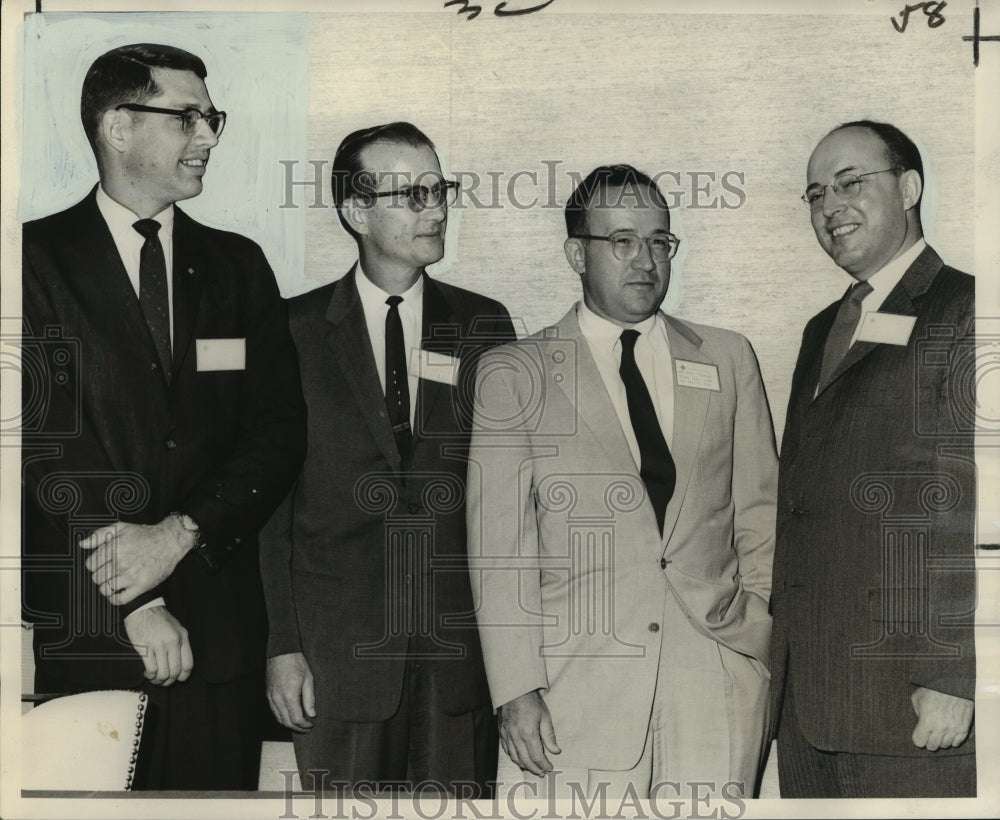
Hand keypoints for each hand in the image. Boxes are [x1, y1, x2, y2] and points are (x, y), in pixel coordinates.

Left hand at [80, 517, 196, 604]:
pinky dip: (115, 598)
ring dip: (107, 586)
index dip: (95, 564)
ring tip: (114, 581)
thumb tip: (83, 544)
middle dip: (100, 575)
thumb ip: (99, 535)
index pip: (90, 565)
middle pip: (96, 578)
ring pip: (105, 589)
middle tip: (109, 571)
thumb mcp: (122, 528)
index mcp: (114, 548)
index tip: (101, 564)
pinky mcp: (141, 585)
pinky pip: (120, 599)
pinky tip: (118, 592)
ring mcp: (131, 576)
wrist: (170, 541)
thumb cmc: (147, 535)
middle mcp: (121, 563)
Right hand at [124, 605, 192, 685]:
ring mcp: (159, 645)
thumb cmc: (159, 618)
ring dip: (159, 681)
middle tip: (163, 682)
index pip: (188, 664)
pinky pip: (152, 669)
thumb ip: (181, 643)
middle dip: (169, 681)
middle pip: (175, 672)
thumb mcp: (176, 628)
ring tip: (155, 679)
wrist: (143, 608)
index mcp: (182, 638)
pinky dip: (150, 675)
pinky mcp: (146, 648)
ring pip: (163, 673)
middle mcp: (173, 642)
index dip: (183, 676)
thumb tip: (181, 663)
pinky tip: (148, 673)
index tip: (178, 679)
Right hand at [266, 652, 315, 731]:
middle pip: (286, 721)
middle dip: (297, 728)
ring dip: (289, 724)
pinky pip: (274, 711)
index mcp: (289, 695)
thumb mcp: (308, 679)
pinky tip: (289, 716)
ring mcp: (271, 697)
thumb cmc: (296, 663)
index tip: (311, 725)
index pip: (296, 718)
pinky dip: (281, 717)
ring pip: (278, 718)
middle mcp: (277, 699)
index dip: (304, 725)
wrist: (281, 652)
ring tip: (299, 725)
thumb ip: (310, 698)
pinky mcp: (268, 694)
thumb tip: (312, 714)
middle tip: (307, 729)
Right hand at [498, 690, 560, 776]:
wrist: (514, 690)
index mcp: (528, 733)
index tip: (549, 767)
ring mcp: (507, 735)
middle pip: (525, 760)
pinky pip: (506, 750)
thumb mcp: (545, 716)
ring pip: (514, 757)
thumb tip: (556, 751)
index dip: (544, 765)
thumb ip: (549, 736)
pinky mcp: (502, 732)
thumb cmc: (531, 701)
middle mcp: (516, 737)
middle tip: (542, 772)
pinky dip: (513, 757)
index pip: (536, 756)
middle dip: (534, 769)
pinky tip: (519, 758)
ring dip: (524, 765)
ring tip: (532, 768)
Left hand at [911, 687, 973, 749]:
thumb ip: (917, 712)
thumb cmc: (934, 690)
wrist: (955, 685)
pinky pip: (957, 742)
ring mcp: (953, 729)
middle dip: (928, 741)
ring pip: (945, 745)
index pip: (919, 741)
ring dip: (940, 740)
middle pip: (932, 746)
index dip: (918, 738)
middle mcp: (940, 728)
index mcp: (927, 721)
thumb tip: (920, 723)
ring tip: (939, 731)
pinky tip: (949, 732)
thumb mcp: (918, 697)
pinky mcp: (964, 729)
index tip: (919, 733)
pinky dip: (952, 739)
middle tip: (928, 734)